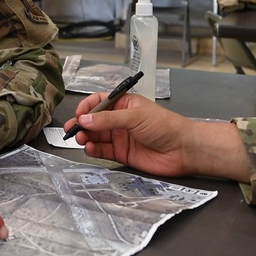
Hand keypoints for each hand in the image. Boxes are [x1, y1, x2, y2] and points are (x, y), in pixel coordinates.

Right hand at [64, 92, 249, 181]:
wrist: (182, 150)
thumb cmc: (165, 126)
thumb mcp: (135, 117)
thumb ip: (109, 119)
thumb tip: (85, 119)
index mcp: (125, 104)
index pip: (100, 102)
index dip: (87, 107)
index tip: (79, 114)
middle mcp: (121, 120)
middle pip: (95, 120)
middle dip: (82, 124)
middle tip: (72, 130)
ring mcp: (121, 137)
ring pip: (96, 136)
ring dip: (86, 137)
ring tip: (81, 139)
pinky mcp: (122, 154)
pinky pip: (102, 150)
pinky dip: (94, 149)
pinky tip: (90, 148)